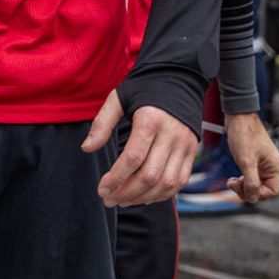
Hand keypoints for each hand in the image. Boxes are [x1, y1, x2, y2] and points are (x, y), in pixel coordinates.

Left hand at [83, 90, 198, 206]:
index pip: (133, 158)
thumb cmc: (144, 88)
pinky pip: (179, 181)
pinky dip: (162, 194)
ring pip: (166, 183)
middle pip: (150, 175)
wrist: (178, 78)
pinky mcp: (192, 151)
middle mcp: (171, 134)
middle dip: (127, 192)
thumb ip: (101, 123)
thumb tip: (87, 148)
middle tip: (109, 199)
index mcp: (150, 120)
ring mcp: (184, 144)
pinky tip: (144, 196)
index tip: (102, 189)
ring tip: (123, 200)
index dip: (116, 178)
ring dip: (143, 197)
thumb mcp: (118, 98)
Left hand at [224, 112, 278, 203]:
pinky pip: (252, 177)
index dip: (258, 194)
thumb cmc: (244, 134)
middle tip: (234, 185)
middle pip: (264, 189)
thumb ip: (251, 182)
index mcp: (276, 167)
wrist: (238, 117)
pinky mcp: (255, 160)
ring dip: (244, 186)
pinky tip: (234, 178)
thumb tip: (252, 198)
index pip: (272, 192)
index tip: (243, 190)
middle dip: (248, 190)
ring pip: (256, 184)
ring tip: (232, 181)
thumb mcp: (246, 161)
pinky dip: (243, 180)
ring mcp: (264, 164)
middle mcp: (272, 167)